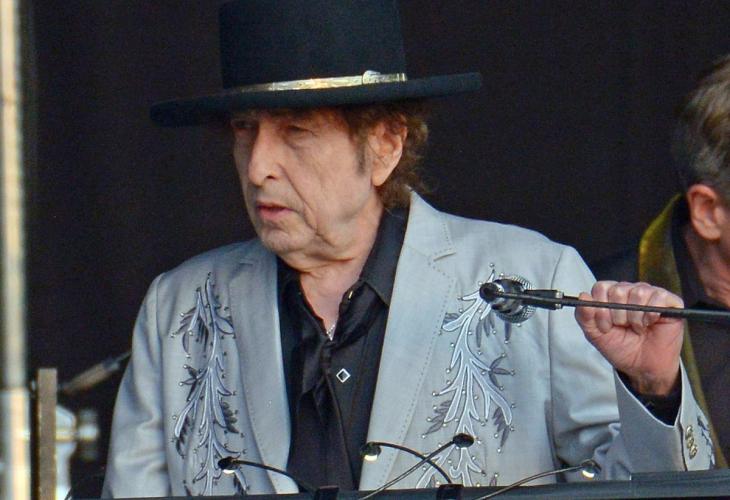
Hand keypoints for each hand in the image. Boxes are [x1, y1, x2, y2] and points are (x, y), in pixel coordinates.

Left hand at [574, 281, 683, 395]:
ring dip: (635, 317)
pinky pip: (659, 297)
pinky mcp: (669, 301)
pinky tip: (650, 323)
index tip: (605, 326)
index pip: (601, 288)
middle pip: (618, 290)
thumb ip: (585, 316)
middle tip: (623, 327)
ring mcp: (650, 294)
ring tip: (637, 328)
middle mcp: (630, 290)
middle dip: (618, 315)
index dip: (601, 308)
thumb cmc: (621, 348)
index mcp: (611, 295)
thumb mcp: (595, 334)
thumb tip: (583, 296)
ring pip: (639, 292)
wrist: (643, 367)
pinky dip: (652, 314)